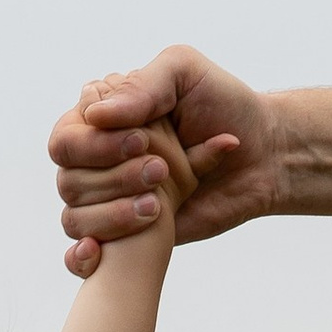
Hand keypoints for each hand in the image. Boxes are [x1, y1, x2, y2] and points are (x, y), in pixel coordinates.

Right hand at [48, 45, 271, 272]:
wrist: (264, 158)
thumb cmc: (225, 108)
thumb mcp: (185, 74)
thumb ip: (142, 86)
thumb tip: (94, 117)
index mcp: (103, 119)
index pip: (67, 137)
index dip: (96, 144)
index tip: (143, 141)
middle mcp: (98, 160)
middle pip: (68, 178)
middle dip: (112, 178)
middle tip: (161, 171)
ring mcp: (110, 199)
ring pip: (74, 217)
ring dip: (111, 215)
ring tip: (157, 208)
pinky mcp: (127, 234)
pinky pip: (82, 253)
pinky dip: (81, 257)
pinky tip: (98, 253)